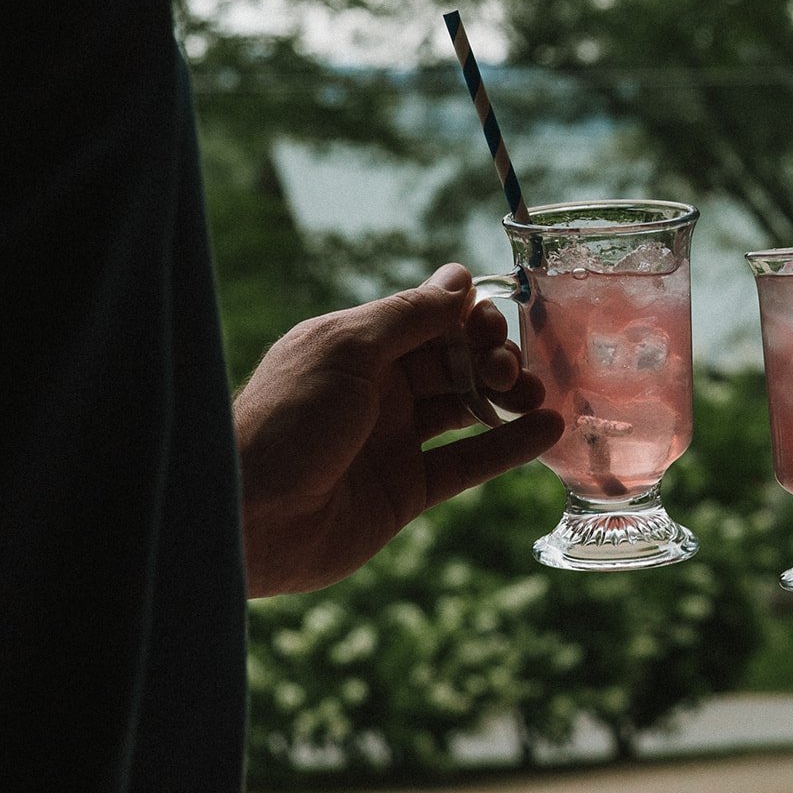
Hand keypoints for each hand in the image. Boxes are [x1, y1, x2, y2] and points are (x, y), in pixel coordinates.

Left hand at [235, 263, 563, 596]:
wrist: (245, 516)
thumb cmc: (286, 419)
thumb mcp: (347, 349)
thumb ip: (410, 315)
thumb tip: (460, 277)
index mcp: (356, 346)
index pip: (428, 321)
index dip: (465, 319)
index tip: (493, 324)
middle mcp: (377, 390)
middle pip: (453, 362)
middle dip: (490, 357)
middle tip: (509, 369)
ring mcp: (393, 441)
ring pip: (466, 409)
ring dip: (508, 397)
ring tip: (538, 396)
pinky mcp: (407, 491)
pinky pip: (469, 462)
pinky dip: (509, 446)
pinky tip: (547, 430)